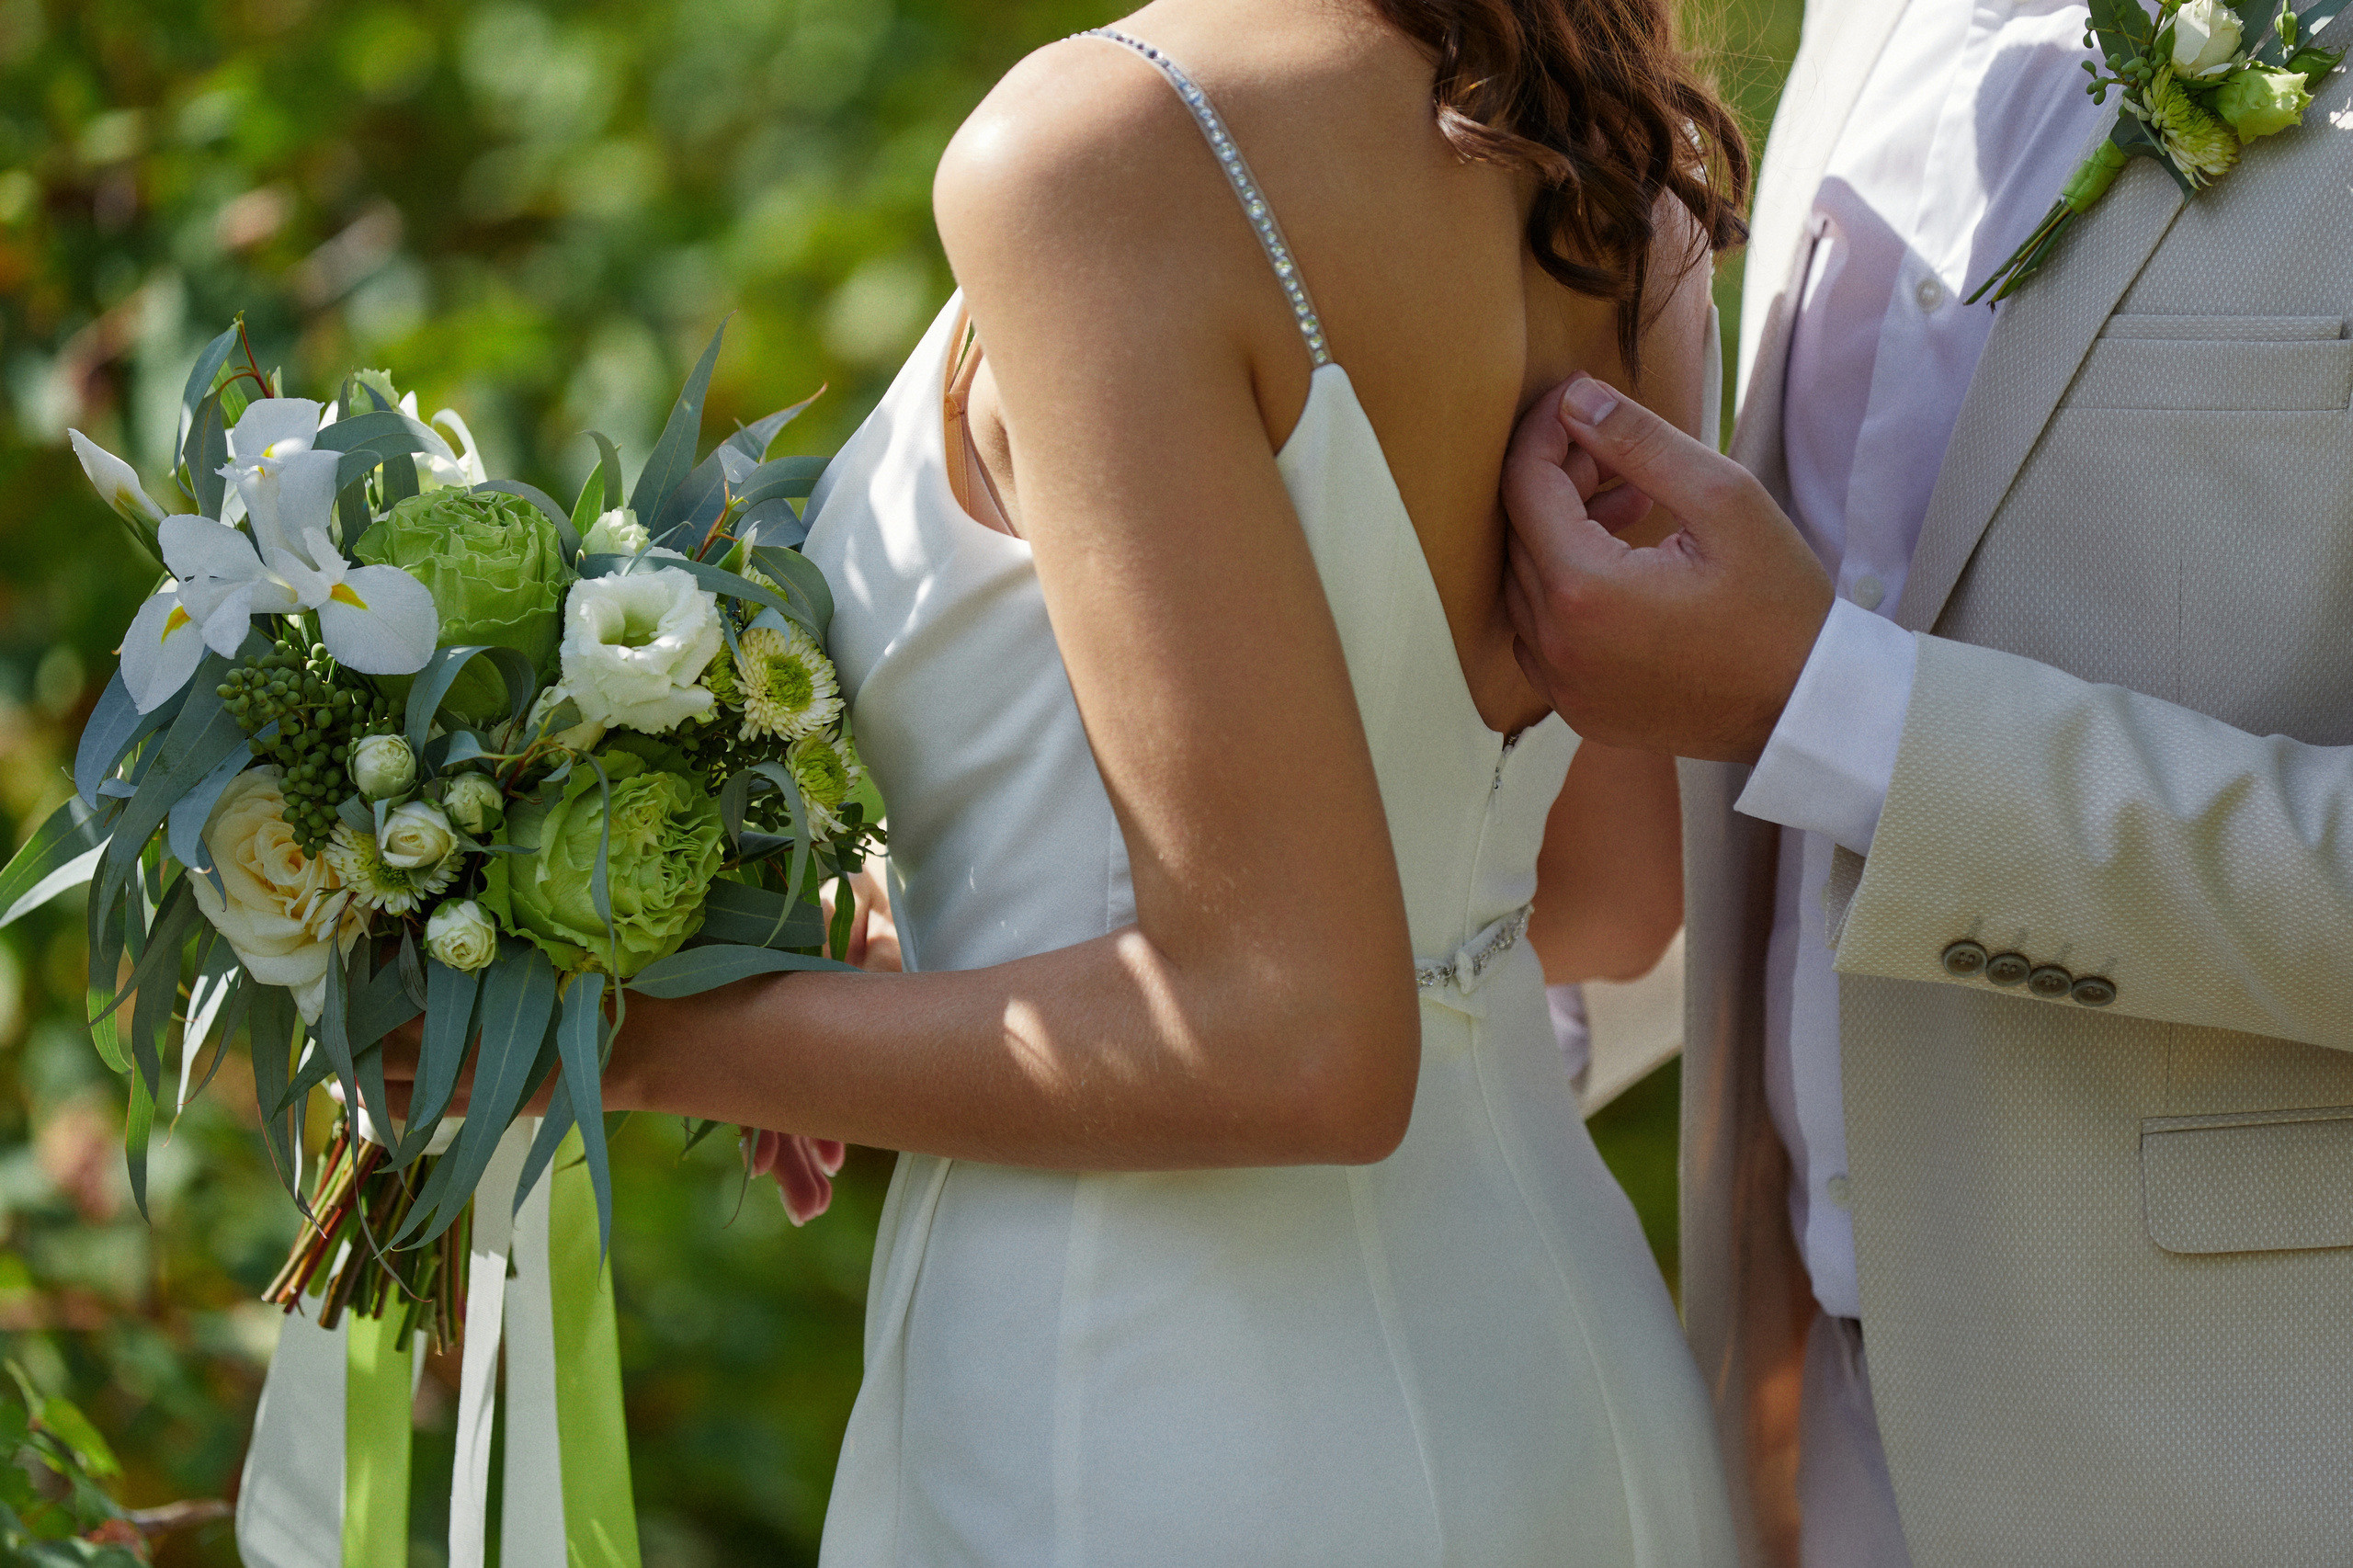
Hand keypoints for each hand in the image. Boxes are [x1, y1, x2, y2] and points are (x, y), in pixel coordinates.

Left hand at [1503, 375, 1833, 762]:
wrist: (1807, 708)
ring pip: (1524, 582)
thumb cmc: (1780, 606)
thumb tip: (1575, 399)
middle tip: (1613, 452)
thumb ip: (1640, 442)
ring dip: (1559, 532)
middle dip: (1556, 479)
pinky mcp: (1576, 707)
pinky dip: (1563, 588)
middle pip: (1519, 534)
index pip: (1524, 487)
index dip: (1542, 432)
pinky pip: (1539, 633)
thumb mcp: (1723, 501)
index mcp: (1583, 591)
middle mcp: (1554, 645)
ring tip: (1628, 504)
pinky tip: (1618, 565)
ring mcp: (1561, 685)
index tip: (1573, 402)